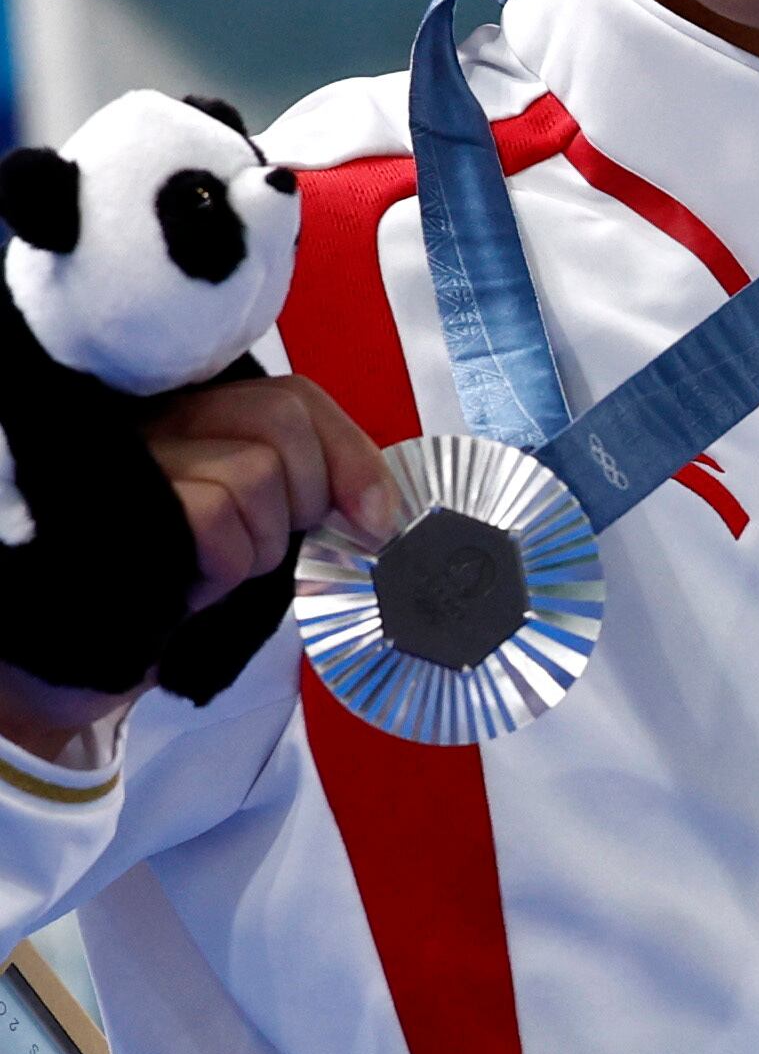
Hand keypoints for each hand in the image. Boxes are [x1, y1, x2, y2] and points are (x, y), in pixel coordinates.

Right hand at [0, 377, 392, 760]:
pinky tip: (196, 584)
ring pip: (259, 469)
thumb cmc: (178, 585)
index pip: (294, 395)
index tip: (375, 518)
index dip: (350, 452)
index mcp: (193, 415)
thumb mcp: (255, 528)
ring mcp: (131, 455)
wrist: (81, 658)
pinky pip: (217, 512)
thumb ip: (307, 491)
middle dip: (310, 493)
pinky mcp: (121, 501)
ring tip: (219, 567)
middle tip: (276, 543)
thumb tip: (381, 510)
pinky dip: (231, 561)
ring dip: (263, 540)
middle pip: (283, 418)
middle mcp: (156, 418)